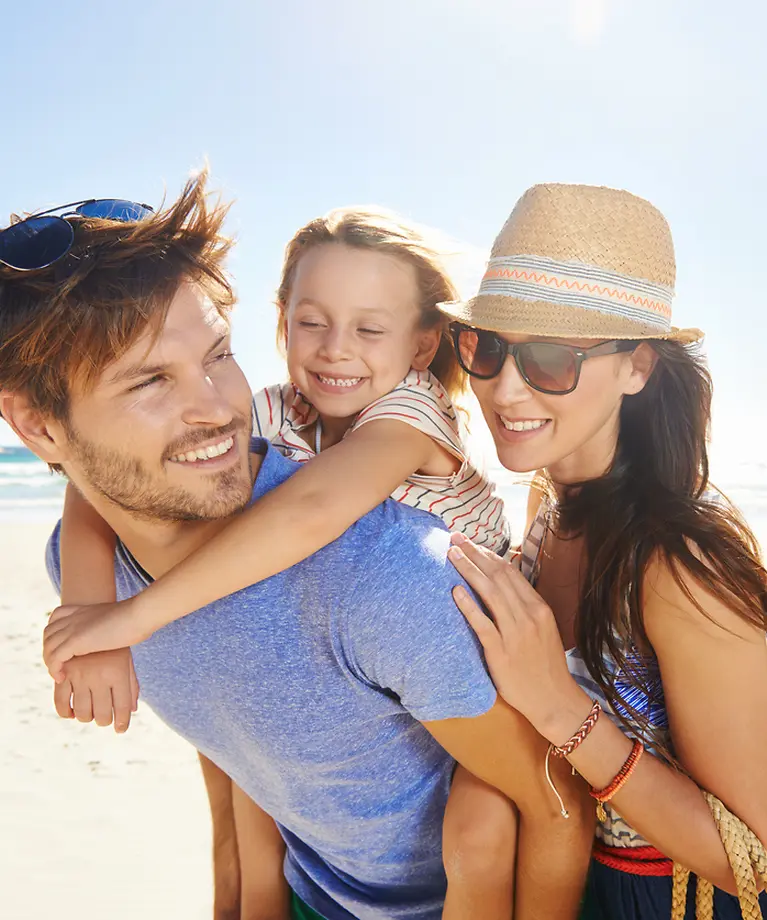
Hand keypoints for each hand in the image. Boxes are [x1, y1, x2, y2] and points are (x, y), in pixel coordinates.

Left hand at [44, 600, 151, 681]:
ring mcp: (73, 628)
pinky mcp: (76, 640)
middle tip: (60, 666)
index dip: (53, 635)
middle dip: (49, 651)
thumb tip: (118, 631)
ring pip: (48, 648)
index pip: (55, 619)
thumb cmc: (136, 618)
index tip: (62, 649)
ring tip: (60, 674)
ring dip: (49, 663)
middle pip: (48, 635)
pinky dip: (53, 670)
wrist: (139, 615)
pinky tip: (62, 677)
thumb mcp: (116, 618)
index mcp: (82, 609)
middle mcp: (73, 617)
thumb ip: (108, 624)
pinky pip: (54, 658)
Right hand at [53, 647, 139, 732]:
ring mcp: (81, 675)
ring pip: (82, 713)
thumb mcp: (127, 663)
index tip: (121, 729)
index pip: (123, 708)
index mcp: (118, 674)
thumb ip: (130, 686)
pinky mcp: (65, 673)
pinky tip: (71, 711)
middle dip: (105, 721)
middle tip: (104, 719)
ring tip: (89, 714)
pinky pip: (61, 701)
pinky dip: (66, 711)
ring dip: (87, 718)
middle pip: (102, 716)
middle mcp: (99, 677)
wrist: (95, 620)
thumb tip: (132, 710)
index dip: (123, 723)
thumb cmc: (116, 643)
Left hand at [447, 533, 586, 739]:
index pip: (510, 572)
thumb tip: (502, 584)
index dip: (488, 554)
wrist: (554, 698)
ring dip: (468, 570)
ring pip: (489, 593)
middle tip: (454, 538)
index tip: (471, 542)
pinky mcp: (501, 652)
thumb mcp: (543, 628)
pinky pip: (482, 624)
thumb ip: (525, 606)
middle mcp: (528, 615)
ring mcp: (515, 633)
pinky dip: (468, 605)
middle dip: (474, 554)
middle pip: (497, 576)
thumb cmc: (544, 663)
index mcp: (538, 607)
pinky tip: (455, 591)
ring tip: (451, 554)